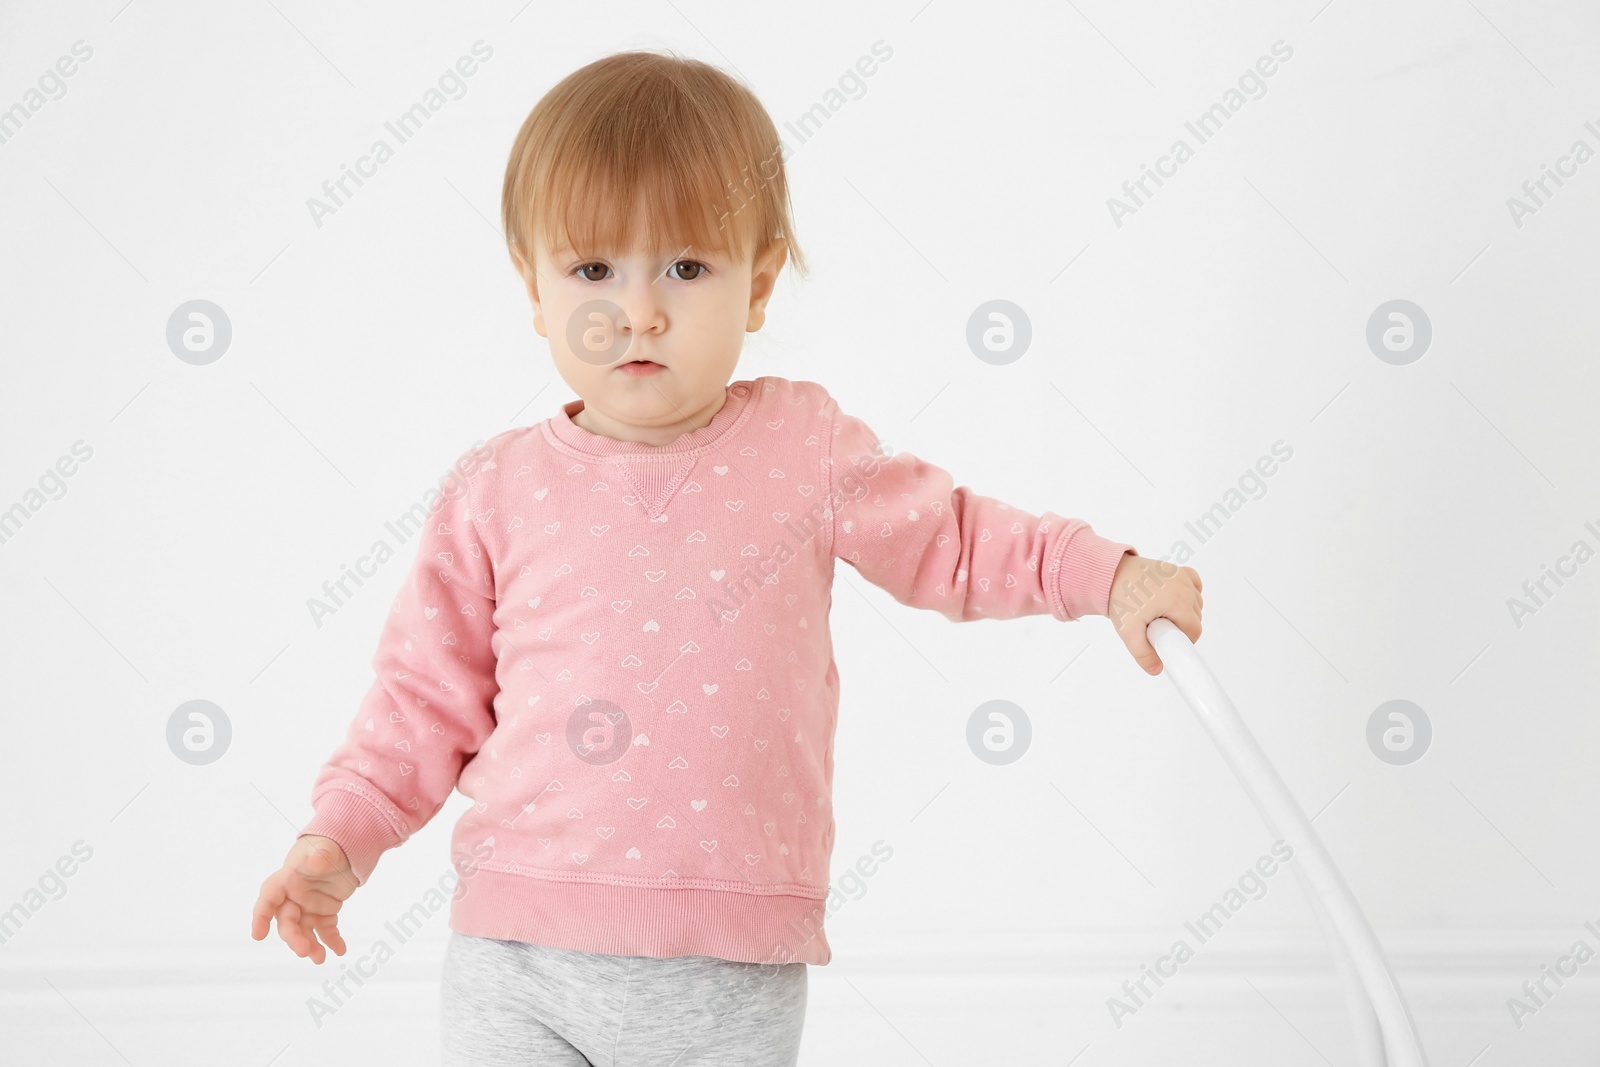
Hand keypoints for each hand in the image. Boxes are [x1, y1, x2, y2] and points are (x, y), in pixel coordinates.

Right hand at [251, 834, 357, 963]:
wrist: (341, 852)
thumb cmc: (326, 847)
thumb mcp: (325, 848)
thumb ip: (321, 855)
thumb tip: (316, 861)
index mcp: (286, 880)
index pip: (268, 898)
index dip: (261, 917)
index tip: (257, 935)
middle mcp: (293, 897)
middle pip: (288, 921)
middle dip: (294, 937)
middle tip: (304, 951)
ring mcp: (308, 907)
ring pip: (305, 931)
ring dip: (311, 945)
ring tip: (320, 959)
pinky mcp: (324, 913)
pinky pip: (326, 930)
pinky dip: (332, 940)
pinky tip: (340, 950)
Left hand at [1108, 553, 1201, 675]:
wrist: (1110, 574)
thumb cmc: (1120, 597)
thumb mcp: (1128, 631)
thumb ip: (1143, 654)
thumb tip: (1156, 669)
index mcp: (1178, 602)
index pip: (1194, 631)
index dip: (1182, 641)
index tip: (1167, 641)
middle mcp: (1184, 587)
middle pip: (1196, 618)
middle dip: (1180, 627)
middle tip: (1157, 628)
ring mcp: (1182, 577)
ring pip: (1196, 603)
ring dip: (1184, 612)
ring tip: (1159, 614)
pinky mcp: (1178, 570)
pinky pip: (1194, 585)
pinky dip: (1189, 594)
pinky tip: (1174, 601)